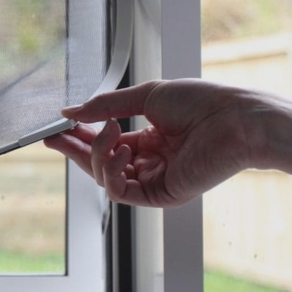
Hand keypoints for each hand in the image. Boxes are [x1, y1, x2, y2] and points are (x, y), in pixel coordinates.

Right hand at [44, 79, 262, 207]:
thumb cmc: (203, 103)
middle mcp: (150, 162)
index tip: (58, 126)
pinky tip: (122, 150)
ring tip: (109, 133)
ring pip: (106, 178)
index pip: (105, 142)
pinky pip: (122, 192)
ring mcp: (155, 179)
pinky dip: (112, 172)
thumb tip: (72, 112)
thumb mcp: (147, 96)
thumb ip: (106, 106)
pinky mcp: (162, 195)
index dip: (80, 135)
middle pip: (100, 163)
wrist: (236, 119)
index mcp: (149, 139)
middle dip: (76, 149)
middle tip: (54, 137)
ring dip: (98, 155)